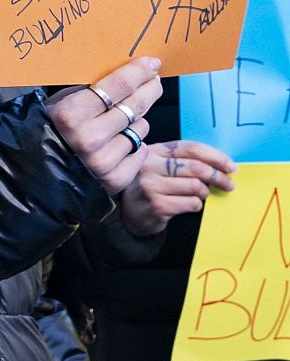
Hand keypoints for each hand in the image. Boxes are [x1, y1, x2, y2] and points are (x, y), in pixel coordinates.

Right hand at [45, 57, 163, 195]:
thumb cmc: (51, 127)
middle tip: (154, 81)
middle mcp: (88, 138)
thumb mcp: (61, 101)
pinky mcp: (114, 179)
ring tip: (121, 121)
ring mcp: (102, 162)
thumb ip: (90, 90)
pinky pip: (140, 151)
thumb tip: (127, 72)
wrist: (37, 167)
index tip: (152, 63)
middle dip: (149, 89)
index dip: (138, 72)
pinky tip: (121, 141)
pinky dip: (136, 144)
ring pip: (140, 128)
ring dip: (137, 121)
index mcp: (71, 114)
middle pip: (134, 106)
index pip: (117, 86)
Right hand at [121, 139, 236, 235]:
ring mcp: (151, 185)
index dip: (215, 156)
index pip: (190, 148)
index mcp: (153, 151)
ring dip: (205, 192)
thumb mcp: (160, 166)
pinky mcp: (156, 205)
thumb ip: (181, 160)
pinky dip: (197, 205)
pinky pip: (191, 203)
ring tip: (202, 195)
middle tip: (229, 184)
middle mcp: (149, 165)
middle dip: (218, 176)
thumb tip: (221, 164)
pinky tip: (189, 204)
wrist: (129, 213)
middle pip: (195, 167)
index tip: (231, 166)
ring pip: (195, 186)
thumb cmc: (151, 187)